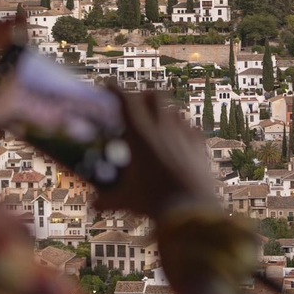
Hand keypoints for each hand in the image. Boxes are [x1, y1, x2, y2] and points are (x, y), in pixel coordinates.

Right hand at [95, 89, 219, 218]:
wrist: (191, 209)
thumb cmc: (154, 201)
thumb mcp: (126, 200)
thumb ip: (107, 200)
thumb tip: (93, 205)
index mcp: (141, 136)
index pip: (127, 101)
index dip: (116, 89)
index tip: (108, 85)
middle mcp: (163, 129)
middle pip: (156, 95)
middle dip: (145, 94)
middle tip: (138, 101)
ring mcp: (184, 135)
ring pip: (176, 110)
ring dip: (166, 112)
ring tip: (159, 122)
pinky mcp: (199, 146)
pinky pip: (193, 129)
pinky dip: (185, 129)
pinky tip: (182, 137)